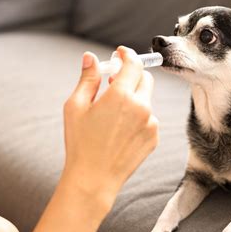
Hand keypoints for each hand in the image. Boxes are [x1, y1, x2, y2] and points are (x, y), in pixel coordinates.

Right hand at [63, 46, 158, 207]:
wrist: (94, 179)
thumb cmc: (80, 142)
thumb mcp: (76, 106)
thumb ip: (88, 78)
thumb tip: (90, 57)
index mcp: (121, 95)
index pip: (134, 63)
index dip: (127, 54)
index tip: (121, 52)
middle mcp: (141, 106)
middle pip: (144, 78)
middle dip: (132, 74)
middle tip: (114, 81)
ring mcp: (151, 122)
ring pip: (146, 99)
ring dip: (134, 97)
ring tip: (113, 115)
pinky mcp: (154, 136)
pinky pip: (149, 117)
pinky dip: (138, 116)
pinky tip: (120, 130)